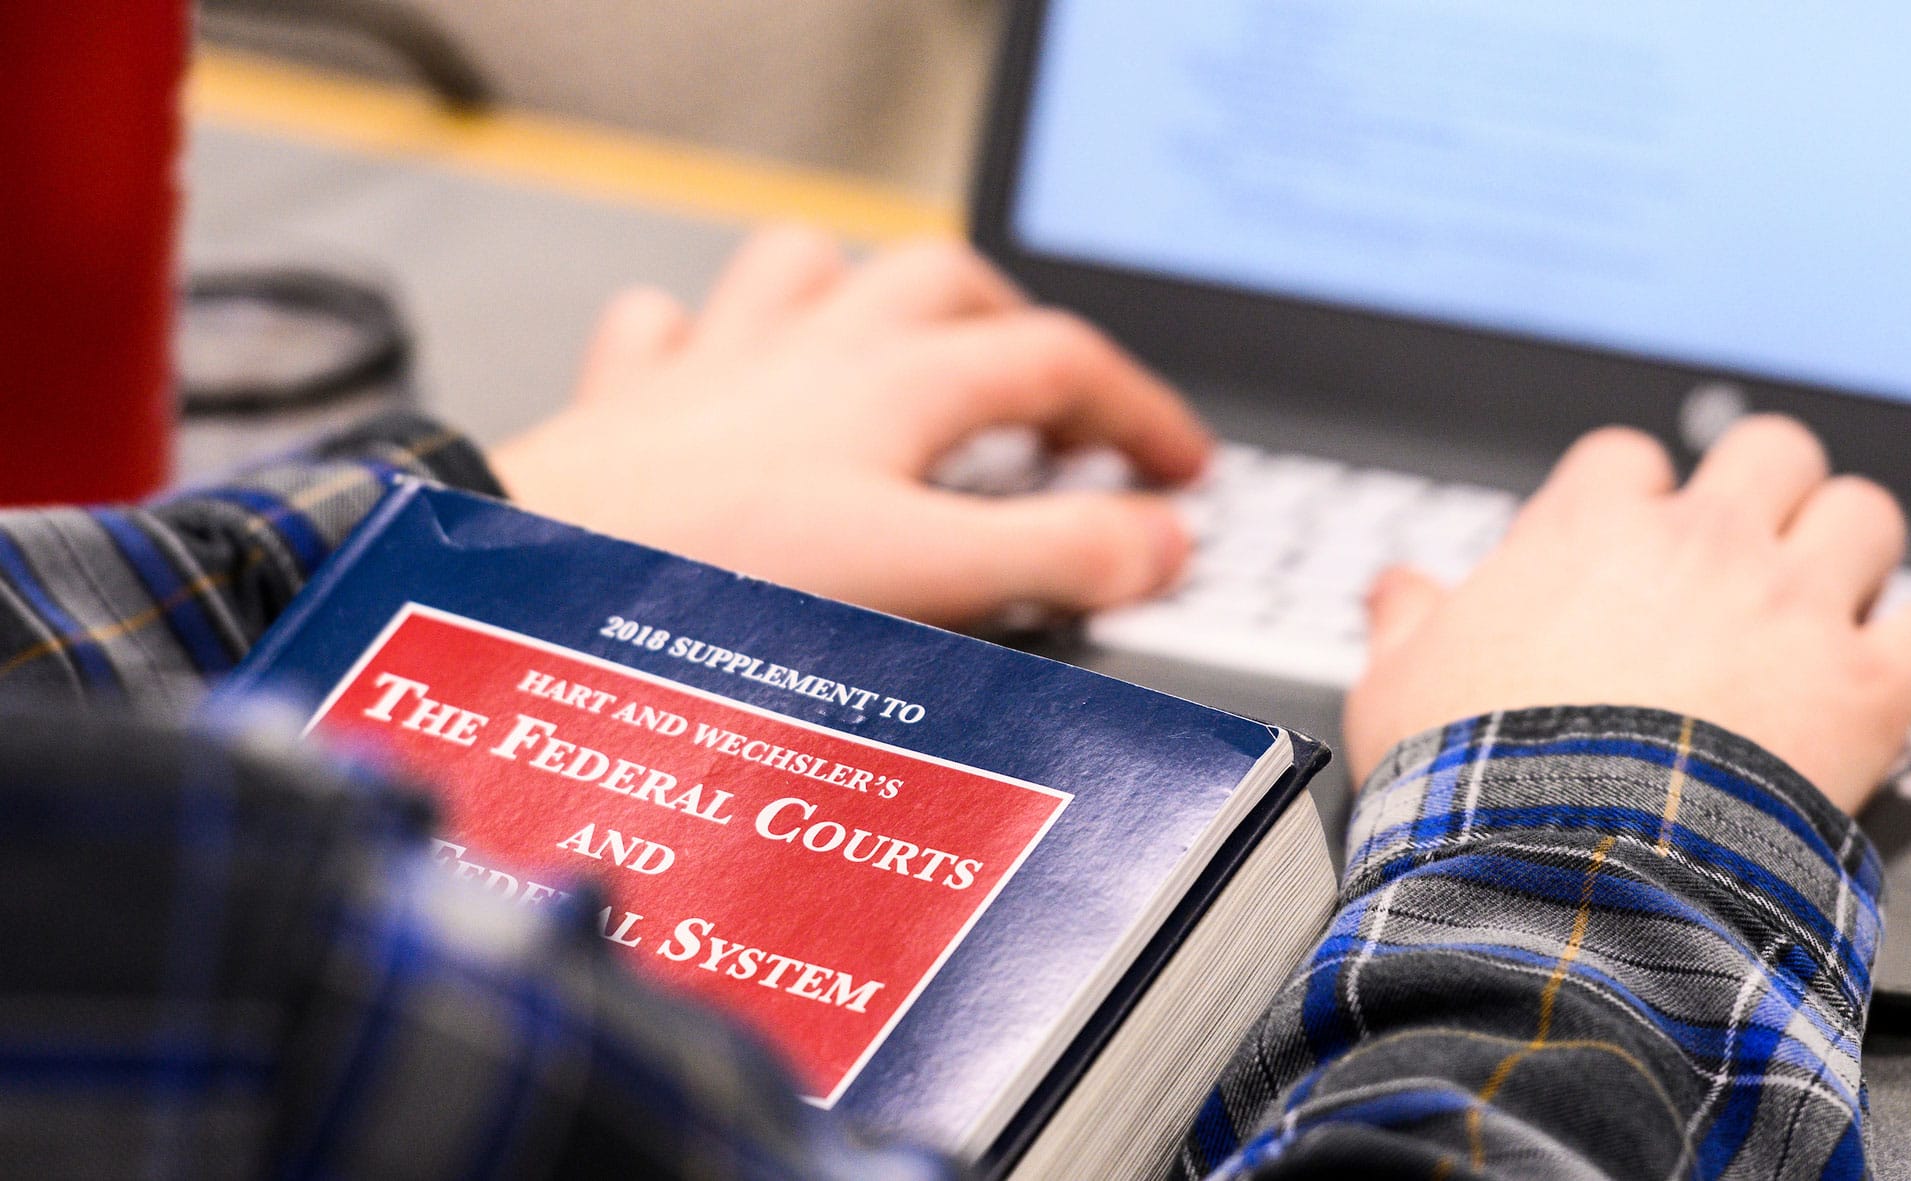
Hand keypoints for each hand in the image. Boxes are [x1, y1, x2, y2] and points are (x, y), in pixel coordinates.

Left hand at [490, 226, 1209, 626]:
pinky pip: (668, 329)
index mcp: (899, 383)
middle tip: (1060, 411)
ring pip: (812, 272)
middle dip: (1024, 338)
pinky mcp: (630, 402)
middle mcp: (812, 350)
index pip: (1060, 362)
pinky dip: (706, 343)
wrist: (534, 579)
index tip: (1180, 471)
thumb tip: (1157, 544)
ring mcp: (716, 364)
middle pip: (951, 288)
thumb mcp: (922, 579)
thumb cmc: (710, 579)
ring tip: (904, 355)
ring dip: (873, 300)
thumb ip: (1055, 556)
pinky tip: (716, 378)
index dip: (1141, 412)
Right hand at [1344, 417, 1910, 812]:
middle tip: (1747, 546)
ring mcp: (1788, 608)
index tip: (1625, 543)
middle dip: (1765, 490)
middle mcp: (1700, 545)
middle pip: (1770, 450)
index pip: (1631, 458)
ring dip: (1848, 553)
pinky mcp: (1861, 687)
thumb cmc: (1475, 781)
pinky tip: (1878, 678)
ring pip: (1864, 514)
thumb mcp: (1395, 689)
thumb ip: (1404, 622)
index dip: (1632, 497)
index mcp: (1587, 531)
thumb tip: (1396, 590)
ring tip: (1821, 603)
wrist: (1559, 871)